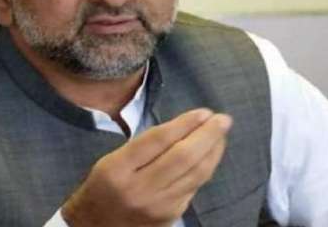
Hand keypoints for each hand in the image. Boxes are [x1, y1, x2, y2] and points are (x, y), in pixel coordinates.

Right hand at [62, 108, 232, 226]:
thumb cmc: (104, 187)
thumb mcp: (112, 160)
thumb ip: (145, 146)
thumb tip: (186, 126)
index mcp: (118, 169)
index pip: (157, 140)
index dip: (184, 124)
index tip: (204, 112)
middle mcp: (139, 189)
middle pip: (182, 157)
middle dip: (207, 135)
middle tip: (223, 119)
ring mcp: (158, 206)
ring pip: (195, 174)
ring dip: (213, 151)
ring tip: (221, 134)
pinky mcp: (171, 216)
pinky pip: (194, 187)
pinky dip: (206, 167)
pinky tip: (211, 155)